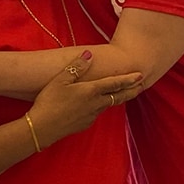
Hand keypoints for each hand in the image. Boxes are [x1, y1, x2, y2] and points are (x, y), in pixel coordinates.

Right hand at [25, 53, 144, 143]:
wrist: (42, 129)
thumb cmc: (49, 102)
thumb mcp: (61, 80)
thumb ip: (77, 67)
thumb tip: (90, 54)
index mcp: (91, 91)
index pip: (115, 83)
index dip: (129, 79)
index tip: (140, 75)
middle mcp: (95, 104)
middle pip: (118, 96)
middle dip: (131, 90)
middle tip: (141, 85)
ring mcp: (91, 116)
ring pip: (108, 105)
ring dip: (117, 98)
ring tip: (124, 93)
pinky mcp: (85, 124)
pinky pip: (97, 113)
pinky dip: (102, 106)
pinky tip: (98, 105)